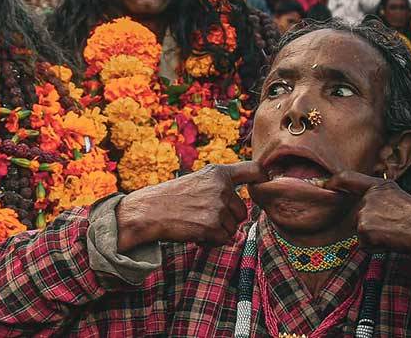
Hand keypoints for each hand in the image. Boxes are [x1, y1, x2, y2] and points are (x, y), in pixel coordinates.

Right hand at [115, 162, 265, 251]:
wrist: (147, 212)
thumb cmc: (170, 198)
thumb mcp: (197, 182)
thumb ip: (220, 188)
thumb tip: (243, 208)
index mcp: (217, 173)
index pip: (254, 169)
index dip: (263, 177)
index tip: (262, 184)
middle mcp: (221, 187)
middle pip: (242, 211)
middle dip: (227, 219)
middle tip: (204, 217)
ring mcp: (217, 207)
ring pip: (233, 227)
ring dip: (217, 231)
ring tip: (195, 224)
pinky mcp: (212, 226)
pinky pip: (224, 239)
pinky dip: (211, 241)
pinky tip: (195, 233)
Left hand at [324, 171, 410, 262]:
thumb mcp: (400, 200)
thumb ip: (381, 201)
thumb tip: (368, 212)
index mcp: (380, 187)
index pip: (348, 178)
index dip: (335, 182)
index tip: (325, 185)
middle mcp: (369, 197)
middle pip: (358, 215)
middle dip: (371, 226)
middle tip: (394, 228)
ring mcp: (365, 212)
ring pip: (361, 231)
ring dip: (375, 237)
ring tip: (396, 234)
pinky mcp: (364, 229)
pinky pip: (365, 244)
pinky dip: (377, 247)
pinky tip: (392, 241)